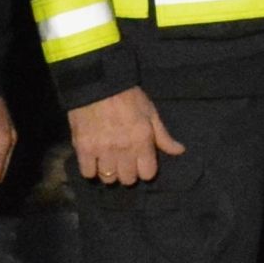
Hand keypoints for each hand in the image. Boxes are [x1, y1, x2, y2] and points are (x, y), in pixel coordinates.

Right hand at [69, 86, 184, 185]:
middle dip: (128, 173)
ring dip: (109, 172)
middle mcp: (123, 149)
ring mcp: (102, 150)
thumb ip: (163, 136)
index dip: (145, 170)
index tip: (140, 163)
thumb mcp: (150, 112)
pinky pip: (88, 173)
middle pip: (128, 180)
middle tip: (124, 162)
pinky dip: (91, 169)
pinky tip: (94, 160)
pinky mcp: (83, 148)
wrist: (98, 83)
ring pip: (108, 179)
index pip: (147, 174)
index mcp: (142, 140)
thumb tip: (179, 151)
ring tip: (108, 161)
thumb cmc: (128, 97)